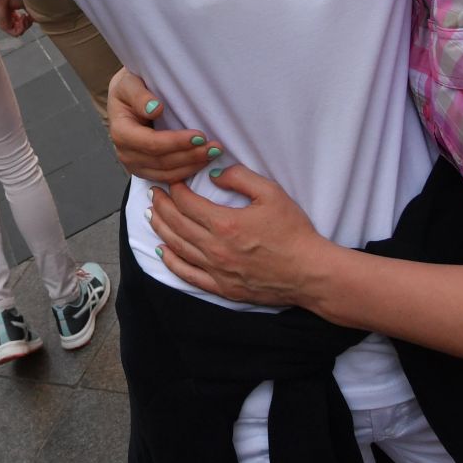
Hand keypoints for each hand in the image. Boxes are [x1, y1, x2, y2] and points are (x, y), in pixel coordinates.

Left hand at [0, 0, 29, 36]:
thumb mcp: (25, 4)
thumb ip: (31, 12)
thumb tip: (37, 19)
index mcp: (14, 15)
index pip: (25, 23)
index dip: (30, 20)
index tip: (31, 14)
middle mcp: (11, 21)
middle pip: (23, 28)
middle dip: (28, 23)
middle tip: (29, 15)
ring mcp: (7, 25)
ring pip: (20, 32)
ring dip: (25, 26)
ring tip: (24, 16)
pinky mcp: (4, 28)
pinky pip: (16, 34)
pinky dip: (21, 28)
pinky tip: (21, 19)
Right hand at [107, 68, 210, 182]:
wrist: (125, 98)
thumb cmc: (129, 88)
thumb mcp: (129, 83)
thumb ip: (139, 95)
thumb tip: (155, 108)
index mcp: (120, 132)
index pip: (151, 143)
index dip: (176, 142)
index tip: (200, 136)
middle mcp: (125, 153)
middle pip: (162, 161)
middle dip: (190, 156)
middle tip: (215, 147)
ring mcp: (135, 165)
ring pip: (167, 174)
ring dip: (192, 166)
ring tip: (213, 154)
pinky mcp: (145, 171)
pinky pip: (168, 177)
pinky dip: (187, 171)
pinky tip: (203, 162)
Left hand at [147, 167, 318, 307]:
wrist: (310, 272)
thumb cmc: (294, 232)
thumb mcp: (271, 193)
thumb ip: (239, 178)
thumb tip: (213, 175)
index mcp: (225, 224)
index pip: (187, 203)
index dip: (175, 189)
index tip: (172, 180)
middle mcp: (215, 249)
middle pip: (176, 224)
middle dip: (161, 205)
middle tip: (153, 193)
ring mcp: (217, 271)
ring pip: (177, 248)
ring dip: (161, 229)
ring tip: (151, 215)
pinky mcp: (222, 288)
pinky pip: (188, 275)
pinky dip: (172, 262)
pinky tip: (163, 252)